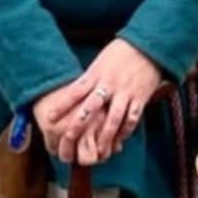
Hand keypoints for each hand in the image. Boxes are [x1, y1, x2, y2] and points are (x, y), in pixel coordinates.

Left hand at [33, 39, 161, 165]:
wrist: (148, 46)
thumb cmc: (121, 52)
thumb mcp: (100, 62)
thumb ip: (90, 79)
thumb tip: (75, 94)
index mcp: (96, 74)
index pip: (75, 91)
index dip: (62, 105)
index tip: (49, 117)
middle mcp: (109, 84)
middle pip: (91, 107)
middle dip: (79, 124)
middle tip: (68, 138)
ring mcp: (125, 92)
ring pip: (113, 118)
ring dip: (105, 136)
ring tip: (99, 151)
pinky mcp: (140, 98)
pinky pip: (132, 118)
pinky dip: (126, 131)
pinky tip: (120, 140)